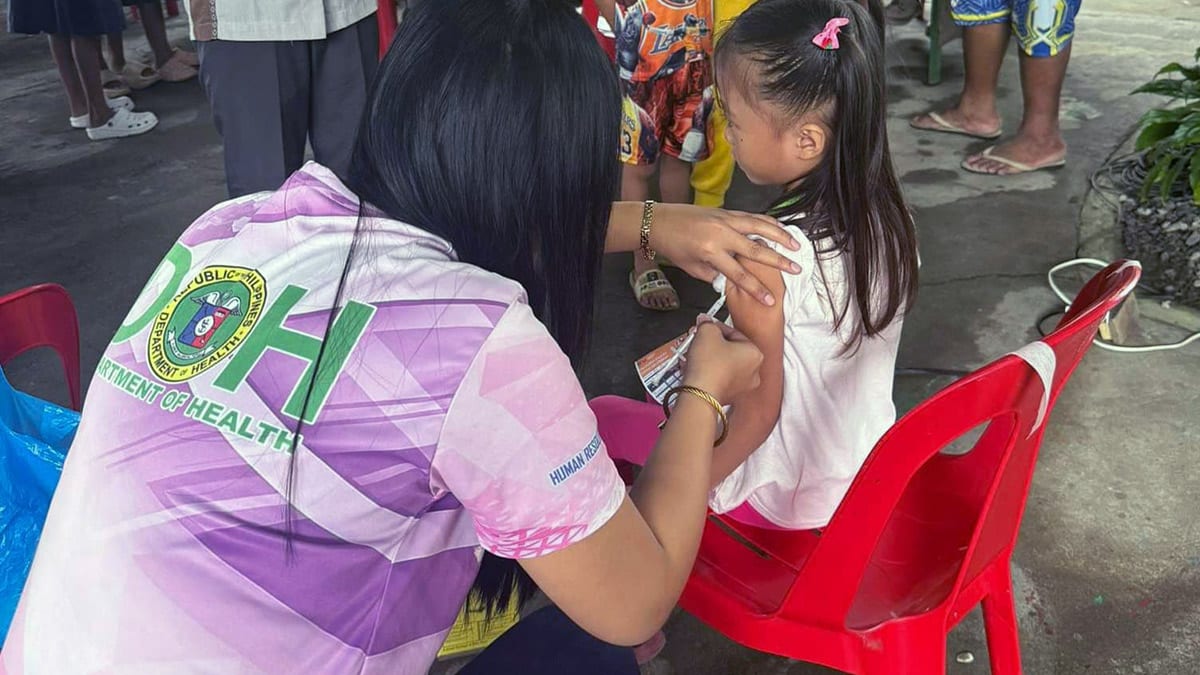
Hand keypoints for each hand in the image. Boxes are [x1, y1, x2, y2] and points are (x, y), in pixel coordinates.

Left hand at [649, 203, 801, 306]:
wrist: (659, 221)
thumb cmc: (673, 247)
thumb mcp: (692, 268)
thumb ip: (715, 275)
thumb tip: (735, 280)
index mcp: (710, 252)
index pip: (739, 275)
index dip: (756, 289)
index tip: (770, 300)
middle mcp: (720, 234)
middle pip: (756, 250)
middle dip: (778, 261)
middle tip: (796, 269)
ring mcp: (725, 220)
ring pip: (759, 227)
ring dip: (780, 236)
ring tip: (796, 246)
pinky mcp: (726, 212)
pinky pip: (752, 217)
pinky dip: (768, 222)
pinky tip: (780, 227)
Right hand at [682, 319, 762, 403]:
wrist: (699, 394)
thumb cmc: (708, 367)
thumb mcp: (707, 332)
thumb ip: (707, 323)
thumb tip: (705, 323)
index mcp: (755, 354)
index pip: (734, 333)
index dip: (716, 328)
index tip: (706, 327)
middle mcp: (753, 372)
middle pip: (730, 349)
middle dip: (713, 344)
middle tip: (700, 340)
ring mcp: (742, 386)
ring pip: (724, 364)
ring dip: (710, 358)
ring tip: (696, 354)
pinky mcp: (729, 396)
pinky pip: (719, 378)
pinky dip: (709, 372)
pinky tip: (697, 368)